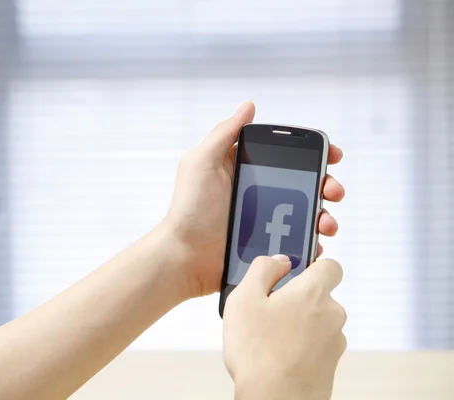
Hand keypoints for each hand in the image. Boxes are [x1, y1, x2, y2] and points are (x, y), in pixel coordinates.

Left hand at [162, 101, 344, 297]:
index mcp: (245, 170)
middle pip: (305, 184)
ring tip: (327, 224)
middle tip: (333, 191)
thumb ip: (224, 133)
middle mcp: (259, 193)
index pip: (286, 156)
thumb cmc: (189, 208)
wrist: (185, 256)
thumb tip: (249, 106)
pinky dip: (312, 244)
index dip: (312, 154)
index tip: (332, 155)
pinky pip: (298, 243)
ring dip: (326, 216)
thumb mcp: (201, 163)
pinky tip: (316, 244)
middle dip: (327, 185)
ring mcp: (265, 221)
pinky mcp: (268, 247)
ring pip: (307, 214)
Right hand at [223, 255, 346, 399]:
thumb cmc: (257, 351)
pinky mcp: (331, 364)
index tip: (291, 274)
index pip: (330, 266)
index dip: (312, 266)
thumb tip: (278, 260)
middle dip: (297, 300)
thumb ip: (262, 269)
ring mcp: (334, 341)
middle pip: (319, 295)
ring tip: (269, 338)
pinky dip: (300, 347)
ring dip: (298, 324)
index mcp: (313, 292)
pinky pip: (316, 345)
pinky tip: (277, 356)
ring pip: (316, 322)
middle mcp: (332, 314)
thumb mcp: (244, 299)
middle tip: (268, 311)